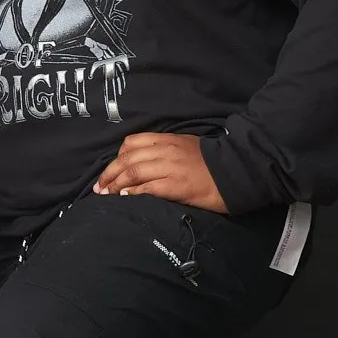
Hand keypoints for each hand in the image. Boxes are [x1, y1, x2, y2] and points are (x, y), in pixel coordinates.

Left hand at [94, 133, 227, 212]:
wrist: (239, 172)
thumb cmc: (211, 162)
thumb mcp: (185, 146)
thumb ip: (163, 150)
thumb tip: (139, 162)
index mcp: (167, 140)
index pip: (132, 143)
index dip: (116, 157)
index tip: (109, 170)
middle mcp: (166, 151)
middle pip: (127, 160)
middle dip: (109, 174)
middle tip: (99, 187)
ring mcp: (171, 168)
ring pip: (134, 173)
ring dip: (115, 184)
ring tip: (106, 194)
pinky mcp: (178, 186)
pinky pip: (148, 188)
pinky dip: (132, 192)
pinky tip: (125, 197)